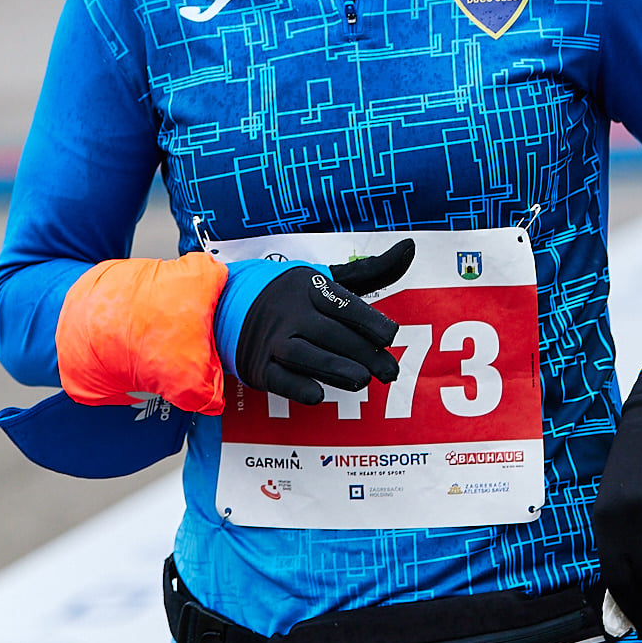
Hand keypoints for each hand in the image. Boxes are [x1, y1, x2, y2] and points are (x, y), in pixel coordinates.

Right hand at [232, 239, 414, 404]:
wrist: (231, 304)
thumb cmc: (294, 294)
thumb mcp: (327, 278)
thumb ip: (370, 270)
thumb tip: (410, 247)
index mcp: (310, 287)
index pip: (341, 303)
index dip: (367, 320)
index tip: (391, 336)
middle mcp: (291, 312)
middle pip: (329, 333)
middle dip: (362, 353)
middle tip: (390, 372)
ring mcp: (273, 340)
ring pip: (304, 354)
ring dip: (333, 368)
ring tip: (363, 381)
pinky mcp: (260, 366)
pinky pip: (277, 377)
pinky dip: (295, 386)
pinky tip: (317, 395)